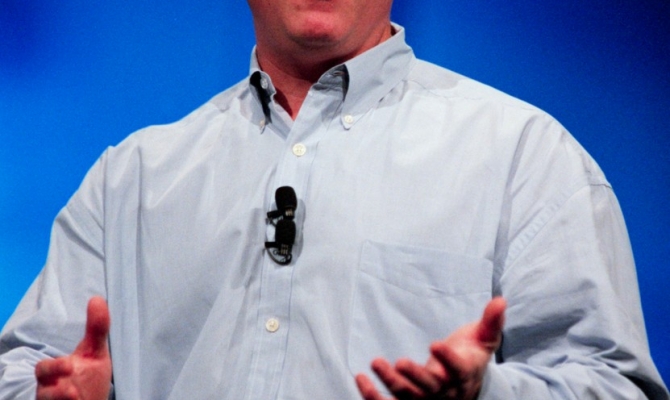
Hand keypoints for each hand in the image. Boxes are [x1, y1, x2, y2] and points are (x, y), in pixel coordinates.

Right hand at [35, 296, 111, 399]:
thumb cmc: (89, 379)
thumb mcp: (96, 353)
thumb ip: (97, 329)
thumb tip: (96, 298)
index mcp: (55, 373)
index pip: (45, 369)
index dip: (54, 367)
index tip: (70, 365)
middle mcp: (48, 388)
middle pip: (41, 389)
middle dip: (54, 382)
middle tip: (71, 374)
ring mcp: (51, 399)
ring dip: (60, 398)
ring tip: (76, 395)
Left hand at [356, 297, 505, 399]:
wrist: (462, 387)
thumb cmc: (470, 357)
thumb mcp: (483, 340)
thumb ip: (491, 322)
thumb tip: (500, 300)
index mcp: (463, 375)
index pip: (458, 370)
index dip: (447, 360)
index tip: (435, 345)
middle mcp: (444, 392)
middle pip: (430, 389)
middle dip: (414, 376)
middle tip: (399, 362)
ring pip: (407, 398)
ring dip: (390, 383)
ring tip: (375, 362)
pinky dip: (373, 396)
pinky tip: (360, 378)